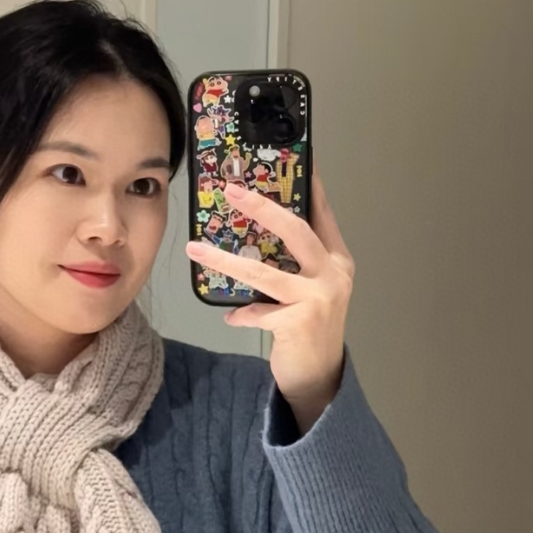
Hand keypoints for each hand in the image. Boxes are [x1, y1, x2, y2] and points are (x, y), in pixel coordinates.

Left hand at [185, 162, 354, 427]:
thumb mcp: (309, 290)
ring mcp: (318, 299)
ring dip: (226, 261)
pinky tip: (233, 317)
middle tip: (230, 190)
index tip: (296, 156)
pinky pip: (259, 312)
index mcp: (337, 260)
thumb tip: (249, 238)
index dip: (309, 184)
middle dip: (261, 207)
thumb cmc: (309, 329)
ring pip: (265, 272)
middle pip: (295, 230)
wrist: (319, 376)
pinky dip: (242, 313)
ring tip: (196, 249)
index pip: (322, 213)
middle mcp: (333, 275)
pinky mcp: (299, 323)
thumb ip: (291, 264)